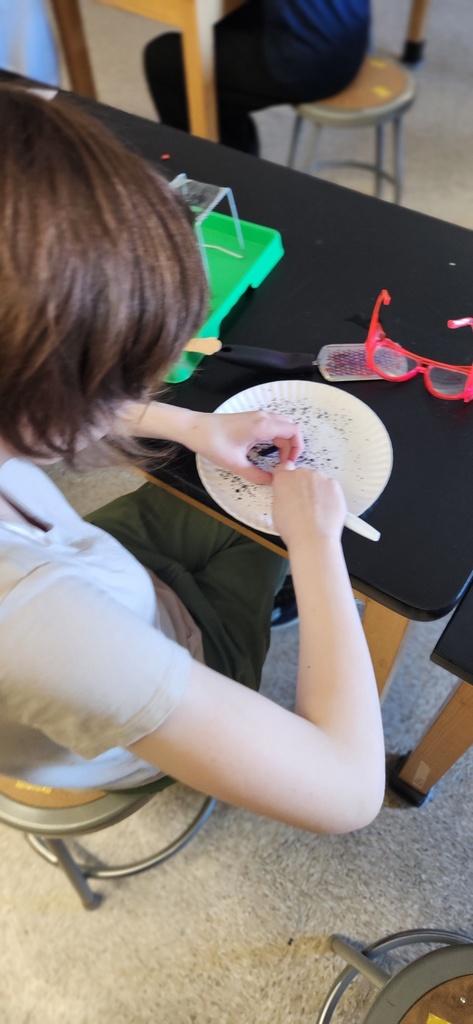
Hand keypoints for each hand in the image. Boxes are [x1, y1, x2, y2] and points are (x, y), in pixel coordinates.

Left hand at [187, 411, 303, 484]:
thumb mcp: (235, 464)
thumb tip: (272, 482)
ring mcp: (256, 416)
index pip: (294, 431)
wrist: (194, 428)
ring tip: (276, 461)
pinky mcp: (250, 418)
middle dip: (292, 446)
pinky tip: (266, 452)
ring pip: (282, 426)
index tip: (289, 464)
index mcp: (262, 426)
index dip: (297, 448)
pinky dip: (275, 437)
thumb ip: (256, 475)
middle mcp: (263, 417)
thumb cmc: (212, 443)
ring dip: (284, 442)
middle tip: (283, 464)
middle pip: (290, 428)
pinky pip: (272, 425)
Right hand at [272, 462, 346, 547]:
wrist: (313, 537)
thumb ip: (282, 495)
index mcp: (283, 479)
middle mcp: (301, 474)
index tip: (289, 484)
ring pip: (317, 480)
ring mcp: (319, 478)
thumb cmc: (294, 528)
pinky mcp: (334, 485)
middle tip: (303, 503)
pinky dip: (329, 495)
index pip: (283, 468)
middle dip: (302, 486)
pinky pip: (331, 487)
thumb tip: (287, 496)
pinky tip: (325, 509)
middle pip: (302, 475)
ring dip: (317, 490)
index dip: (286, 476)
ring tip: (315, 510)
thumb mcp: (276, 510)